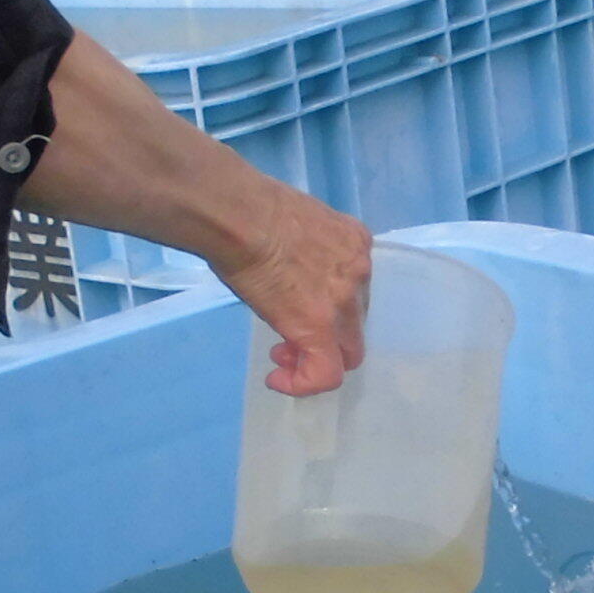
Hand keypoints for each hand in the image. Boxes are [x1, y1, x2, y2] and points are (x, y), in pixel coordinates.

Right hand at [18, 33, 369, 388]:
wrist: (235, 214)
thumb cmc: (248, 208)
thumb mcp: (294, 224)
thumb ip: (307, 250)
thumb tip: (287, 262)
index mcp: (354, 242)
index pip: (357, 291)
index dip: (333, 311)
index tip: (301, 312)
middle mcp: (359, 271)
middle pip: (356, 324)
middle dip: (327, 340)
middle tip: (288, 344)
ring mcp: (344, 301)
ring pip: (345, 351)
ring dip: (312, 358)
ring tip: (280, 358)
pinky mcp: (320, 328)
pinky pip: (326, 373)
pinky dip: (304, 383)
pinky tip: (279, 380)